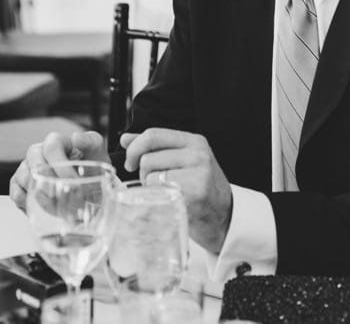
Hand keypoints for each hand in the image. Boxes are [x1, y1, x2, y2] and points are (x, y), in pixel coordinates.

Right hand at [9, 131, 107, 210]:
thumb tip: (76, 137)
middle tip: (64, 197)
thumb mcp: (97, 154)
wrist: (89, 190)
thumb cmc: (92, 169)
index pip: (52, 147)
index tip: (74, 182)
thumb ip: (90, 142)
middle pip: (34, 163)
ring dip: (41, 195)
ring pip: (24, 178)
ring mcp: (27, 168)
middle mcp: (39, 152)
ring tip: (59, 205)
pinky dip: (29, 204)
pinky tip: (44, 208)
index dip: (61, 166)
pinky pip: (16, 194)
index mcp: (57, 142)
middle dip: (50, 182)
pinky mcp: (19, 185)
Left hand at [119, 128, 232, 253]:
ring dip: (151, 188)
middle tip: (153, 183)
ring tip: (167, 192)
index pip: (153, 134)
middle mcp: (198, 154)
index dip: (134, 148)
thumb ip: (155, 147)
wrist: (224, 215)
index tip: (130, 162)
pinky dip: (159, 199)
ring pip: (151, 176)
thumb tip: (126, 139)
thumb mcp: (182, 159)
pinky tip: (172, 201)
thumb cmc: (200, 187)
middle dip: (143, 173)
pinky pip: (160, 193)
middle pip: (148, 158)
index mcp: (194, 141)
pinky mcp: (195, 193)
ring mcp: (199, 173)